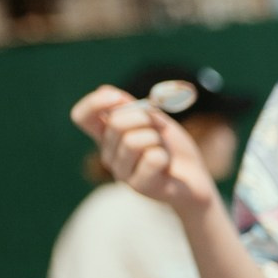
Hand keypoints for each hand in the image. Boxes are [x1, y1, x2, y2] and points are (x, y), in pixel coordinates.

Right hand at [69, 87, 219, 216]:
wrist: (196, 179)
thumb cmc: (173, 149)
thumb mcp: (155, 121)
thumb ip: (133, 107)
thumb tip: (106, 91)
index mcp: (108, 136)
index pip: (82, 117)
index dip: (95, 103)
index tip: (118, 97)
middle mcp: (109, 155)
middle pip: (116, 123)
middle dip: (145, 118)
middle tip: (160, 130)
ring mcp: (122, 173)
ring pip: (133, 141)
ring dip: (157, 139)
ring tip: (163, 150)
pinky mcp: (139, 187)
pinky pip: (152, 158)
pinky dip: (165, 156)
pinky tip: (167, 166)